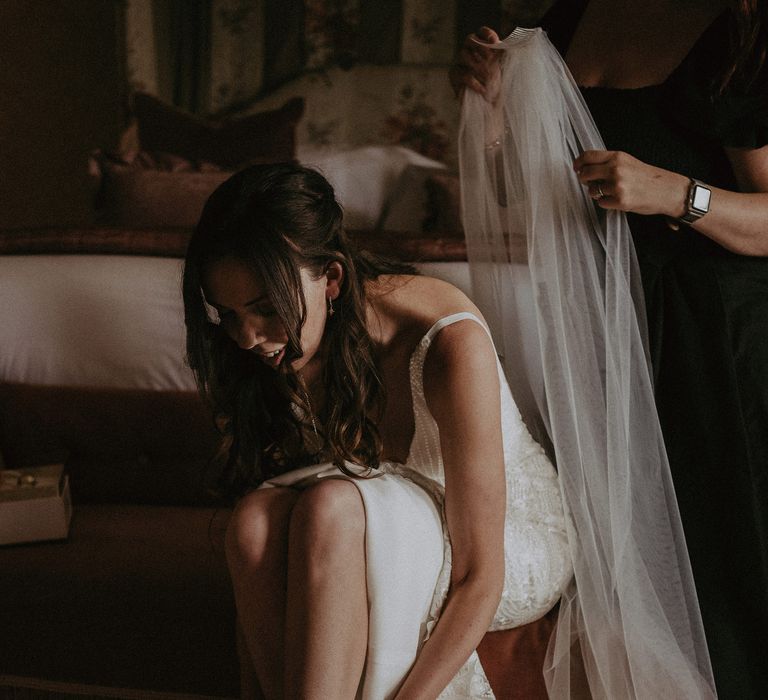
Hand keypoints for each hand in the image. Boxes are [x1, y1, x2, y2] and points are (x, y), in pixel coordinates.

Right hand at [449, 27, 501, 103]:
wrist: (491, 106)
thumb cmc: (499, 86)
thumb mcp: (505, 67)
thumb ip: (504, 53)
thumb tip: (509, 42)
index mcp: (484, 48)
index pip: (482, 32)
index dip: (486, 34)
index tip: (494, 42)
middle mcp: (471, 53)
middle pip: (469, 39)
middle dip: (479, 46)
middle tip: (489, 58)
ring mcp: (460, 64)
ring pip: (463, 55)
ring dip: (478, 66)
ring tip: (488, 78)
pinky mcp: (454, 76)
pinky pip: (462, 73)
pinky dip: (474, 82)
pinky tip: (483, 90)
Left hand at [573, 150, 689, 217]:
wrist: (667, 190)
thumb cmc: (647, 177)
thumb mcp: (628, 162)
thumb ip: (609, 162)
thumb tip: (586, 167)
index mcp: (618, 157)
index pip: (588, 156)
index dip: (579, 162)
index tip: (576, 168)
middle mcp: (616, 169)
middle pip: (585, 173)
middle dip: (583, 179)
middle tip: (588, 182)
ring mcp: (617, 185)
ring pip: (591, 191)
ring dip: (596, 193)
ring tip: (610, 192)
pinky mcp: (620, 201)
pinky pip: (600, 203)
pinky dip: (605, 203)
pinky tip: (616, 199)